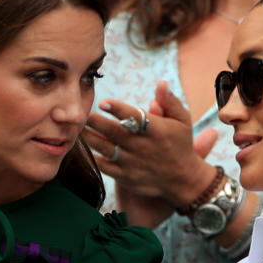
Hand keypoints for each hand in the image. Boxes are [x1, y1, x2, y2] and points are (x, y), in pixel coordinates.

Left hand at [84, 81, 219, 206]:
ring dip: (90, 137)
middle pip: (114, 132)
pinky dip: (92, 157)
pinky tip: (84, 148)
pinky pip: (104, 166)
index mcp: (156, 130)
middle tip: (83, 114)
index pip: (134, 117)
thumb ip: (170, 102)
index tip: (104, 103)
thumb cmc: (181, 145)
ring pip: (106, 148)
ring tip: (79, 128)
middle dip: (96, 122)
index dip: (117, 109)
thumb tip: (161, 83)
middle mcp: (143, 147)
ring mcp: (133, 163)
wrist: (182, 180)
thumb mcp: (182, 121)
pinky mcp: (126, 177)